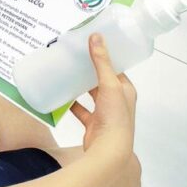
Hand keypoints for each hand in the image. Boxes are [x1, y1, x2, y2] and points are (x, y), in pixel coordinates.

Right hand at [70, 34, 136, 168]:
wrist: (108, 151)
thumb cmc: (114, 116)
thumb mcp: (110, 84)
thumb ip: (101, 61)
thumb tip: (96, 35)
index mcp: (125, 90)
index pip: (116, 69)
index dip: (105, 56)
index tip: (90, 44)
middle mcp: (117, 100)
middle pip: (102, 80)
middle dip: (89, 69)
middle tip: (73, 54)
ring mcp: (104, 113)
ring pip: (91, 94)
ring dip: (81, 85)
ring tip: (66, 70)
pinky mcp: (92, 123)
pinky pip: (80, 109)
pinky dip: (71, 102)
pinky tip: (61, 93)